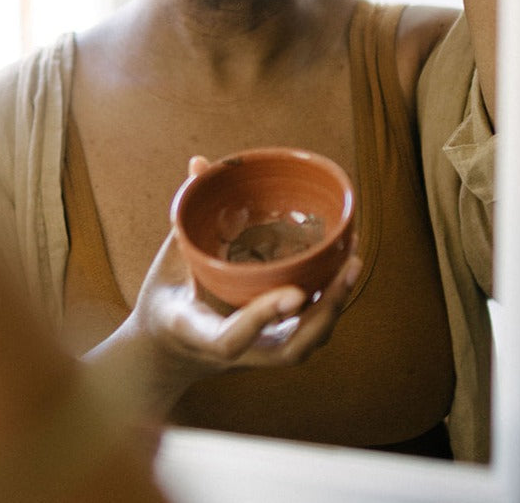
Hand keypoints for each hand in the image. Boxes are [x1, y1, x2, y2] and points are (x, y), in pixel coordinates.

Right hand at [114, 157, 361, 410]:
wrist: (167, 352)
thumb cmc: (166, 300)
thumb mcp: (167, 262)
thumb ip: (185, 217)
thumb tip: (199, 163)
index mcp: (198, 333)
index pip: (232, 339)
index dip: (262, 317)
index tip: (293, 292)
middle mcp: (234, 354)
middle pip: (289, 349)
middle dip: (324, 310)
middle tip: (347, 266)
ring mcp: (256, 356)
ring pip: (305, 344)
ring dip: (334, 306)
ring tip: (352, 262)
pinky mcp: (271, 349)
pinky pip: (307, 333)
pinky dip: (328, 305)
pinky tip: (343, 272)